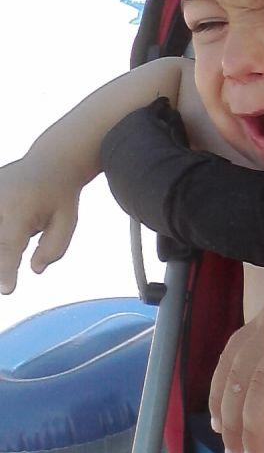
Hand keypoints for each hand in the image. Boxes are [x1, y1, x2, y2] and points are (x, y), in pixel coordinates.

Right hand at [0, 157, 79, 293]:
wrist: (51, 162)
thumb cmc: (61, 196)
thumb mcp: (67, 221)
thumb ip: (54, 248)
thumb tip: (35, 269)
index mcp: (18, 209)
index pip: (9, 246)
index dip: (6, 270)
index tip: (7, 290)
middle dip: (2, 259)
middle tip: (12, 273)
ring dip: (4, 246)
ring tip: (21, 244)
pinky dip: (2, 237)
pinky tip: (12, 236)